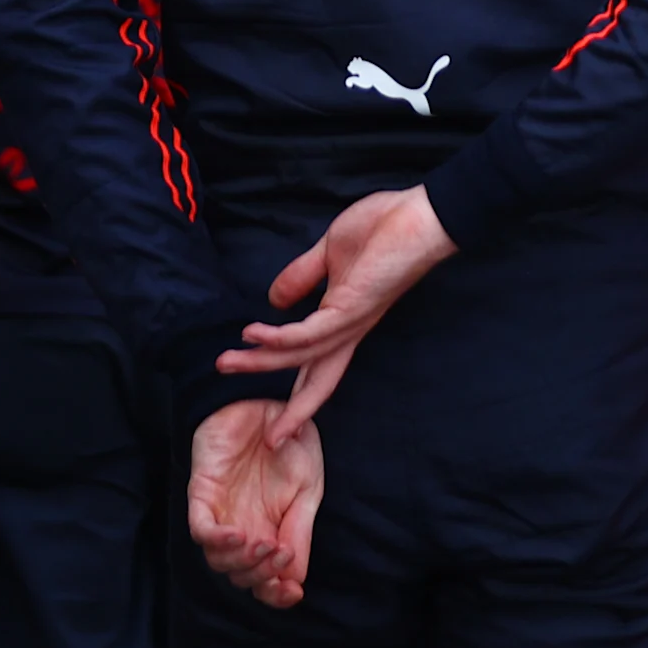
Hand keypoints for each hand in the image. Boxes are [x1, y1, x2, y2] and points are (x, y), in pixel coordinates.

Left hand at [187, 400, 323, 607]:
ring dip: (243, 560)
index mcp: (270, 534)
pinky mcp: (202, 495)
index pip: (264, 580)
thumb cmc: (291, 444)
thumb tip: (295, 580)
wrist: (271, 403)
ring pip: (219, 561)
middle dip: (262, 574)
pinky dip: (217, 540)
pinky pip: (201, 530)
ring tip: (265, 542)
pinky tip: (238, 535)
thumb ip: (299, 532)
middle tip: (281, 552)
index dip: (275, 595)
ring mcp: (221, 515)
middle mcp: (243, 531)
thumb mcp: (308, 490)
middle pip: (241, 577)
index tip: (293, 593)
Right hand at [215, 185, 458, 442]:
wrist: (421, 214)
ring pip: (302, 356)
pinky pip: (309, 332)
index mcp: (344, 320)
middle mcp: (348, 329)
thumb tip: (273, 300)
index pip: (317, 364)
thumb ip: (301, 276)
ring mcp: (351, 321)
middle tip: (262, 433)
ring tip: (226, 362)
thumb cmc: (385, 228)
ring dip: (261, 362)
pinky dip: (280, 337)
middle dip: (289, 406)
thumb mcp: (329, 252)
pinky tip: (254, 334)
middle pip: (315, 377)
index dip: (298, 394)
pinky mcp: (351, 308)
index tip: (280, 423)